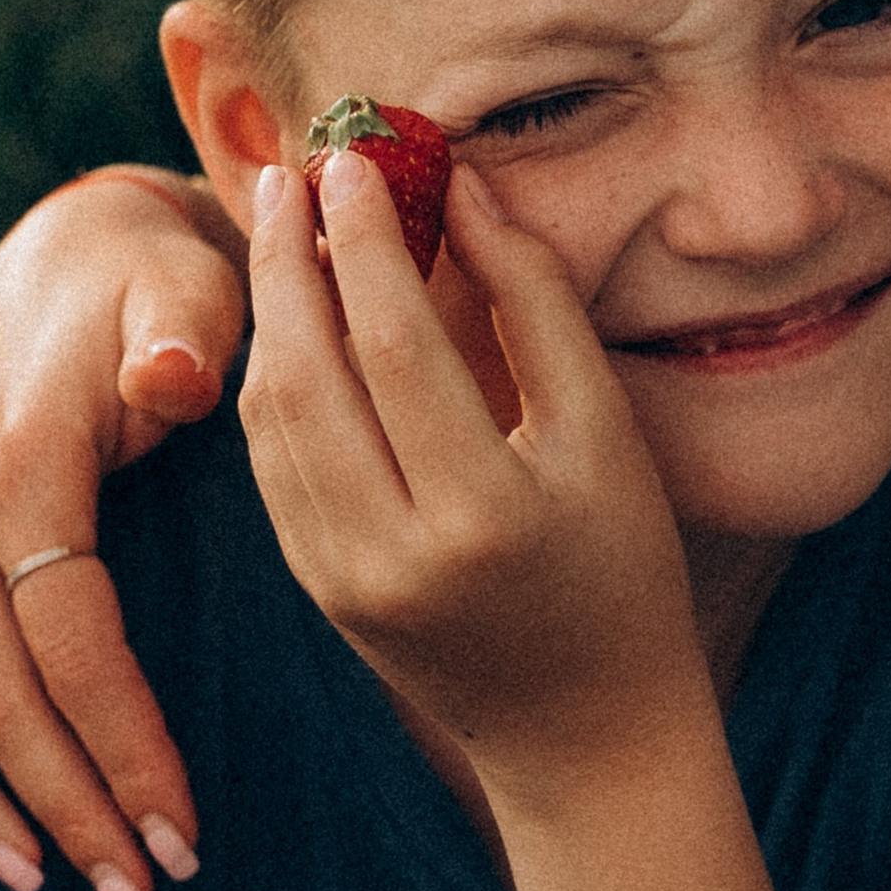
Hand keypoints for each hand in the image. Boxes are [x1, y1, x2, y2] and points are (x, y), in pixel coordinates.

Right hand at [0, 173, 245, 890]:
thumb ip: (193, 340)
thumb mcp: (195, 292)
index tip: (181, 834)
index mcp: (16, 457)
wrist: (73, 248)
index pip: (72, 643)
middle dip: (65, 801)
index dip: (126, 747)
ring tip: (31, 877)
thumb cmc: (158, 289)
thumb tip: (176, 383)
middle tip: (133, 889)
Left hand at [243, 152, 703, 802]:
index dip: (365, 241)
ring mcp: (339, 580)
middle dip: (288, 258)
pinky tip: (294, 316)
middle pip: (308, 374)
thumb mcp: (606, 436)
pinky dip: (275, 377)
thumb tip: (466, 189)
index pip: (395, 346)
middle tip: (292, 170)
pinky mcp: (315, 589)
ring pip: (272, 418)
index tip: (353, 157)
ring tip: (286, 225)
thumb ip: (537, 306)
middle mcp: (392, 554)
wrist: (584, 732)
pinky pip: (274, 461)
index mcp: (482, 513)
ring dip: (269, 311)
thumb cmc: (621, 567)